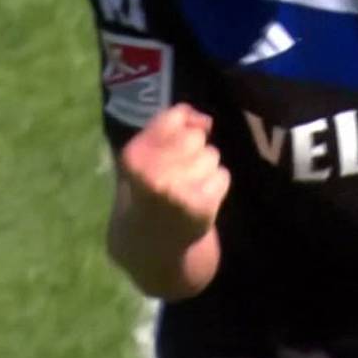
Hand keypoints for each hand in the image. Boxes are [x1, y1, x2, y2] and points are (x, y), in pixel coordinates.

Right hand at [120, 104, 231, 247]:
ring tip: (187, 188)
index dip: (182, 127)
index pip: (175, 116)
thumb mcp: (147, 151)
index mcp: (134, 154)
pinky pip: (223, 176)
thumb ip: (172, 125)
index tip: (170, 150)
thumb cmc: (150, 186)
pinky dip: (216, 186)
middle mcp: (151, 172)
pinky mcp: (200, 206)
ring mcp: (176, 191)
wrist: (150, 240)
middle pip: (196, 137)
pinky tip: (199, 199)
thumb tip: (206, 120)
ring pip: (212, 155)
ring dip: (205, 169)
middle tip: (178, 174)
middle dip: (193, 151)